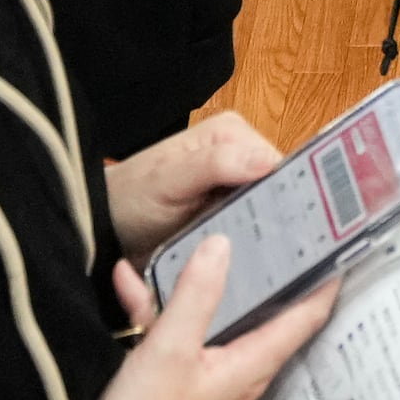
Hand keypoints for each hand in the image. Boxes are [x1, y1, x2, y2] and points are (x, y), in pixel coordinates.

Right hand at [83, 237, 338, 399]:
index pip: (306, 317)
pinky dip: (160, 307)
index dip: (325, 280)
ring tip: (195, 239)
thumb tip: (223, 243)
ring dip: (201, 284)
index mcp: (251, 366)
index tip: (339, 241)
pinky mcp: (180, 381)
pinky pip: (179, 332)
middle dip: (271, 270)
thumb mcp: (169, 349)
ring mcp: (210, 377)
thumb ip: (196, 294)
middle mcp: (240, 372)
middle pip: (267, 312)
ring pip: (216, 316)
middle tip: (277, 225)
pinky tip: (129, 281)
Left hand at [103, 110, 281, 255]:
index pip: (279, 163)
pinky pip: (254, 229)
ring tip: (268, 265)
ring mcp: (236, 188)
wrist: (105, 228)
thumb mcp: (168, 179)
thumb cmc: (131, 197)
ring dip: (268, 236)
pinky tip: (254, 266)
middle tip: (282, 255)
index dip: (289, 194)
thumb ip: (214, 165)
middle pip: (280, 188)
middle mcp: (241, 155)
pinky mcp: (229, 215)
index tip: (293, 229)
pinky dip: (253, 246)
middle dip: (280, 218)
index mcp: (232, 133)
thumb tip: (267, 160)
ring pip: (271, 212)